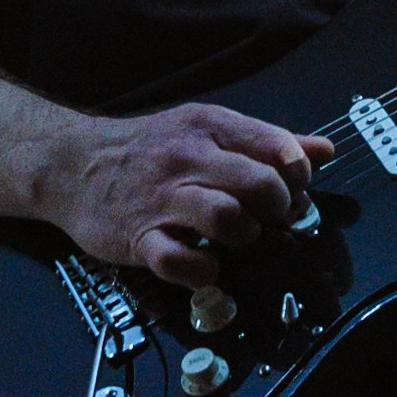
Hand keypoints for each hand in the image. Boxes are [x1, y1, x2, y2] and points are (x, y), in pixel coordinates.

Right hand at [41, 101, 332, 287]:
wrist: (72, 164)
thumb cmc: (150, 149)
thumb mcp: (206, 131)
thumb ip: (266, 142)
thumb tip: (323, 150)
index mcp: (209, 126)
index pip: (277, 147)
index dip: (297, 175)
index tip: (291, 188)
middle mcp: (188, 158)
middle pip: (260, 185)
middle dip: (278, 209)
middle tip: (267, 217)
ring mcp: (162, 199)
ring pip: (227, 219)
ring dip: (245, 236)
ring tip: (237, 237)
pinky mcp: (139, 238)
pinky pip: (179, 261)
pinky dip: (202, 269)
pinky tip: (205, 263)